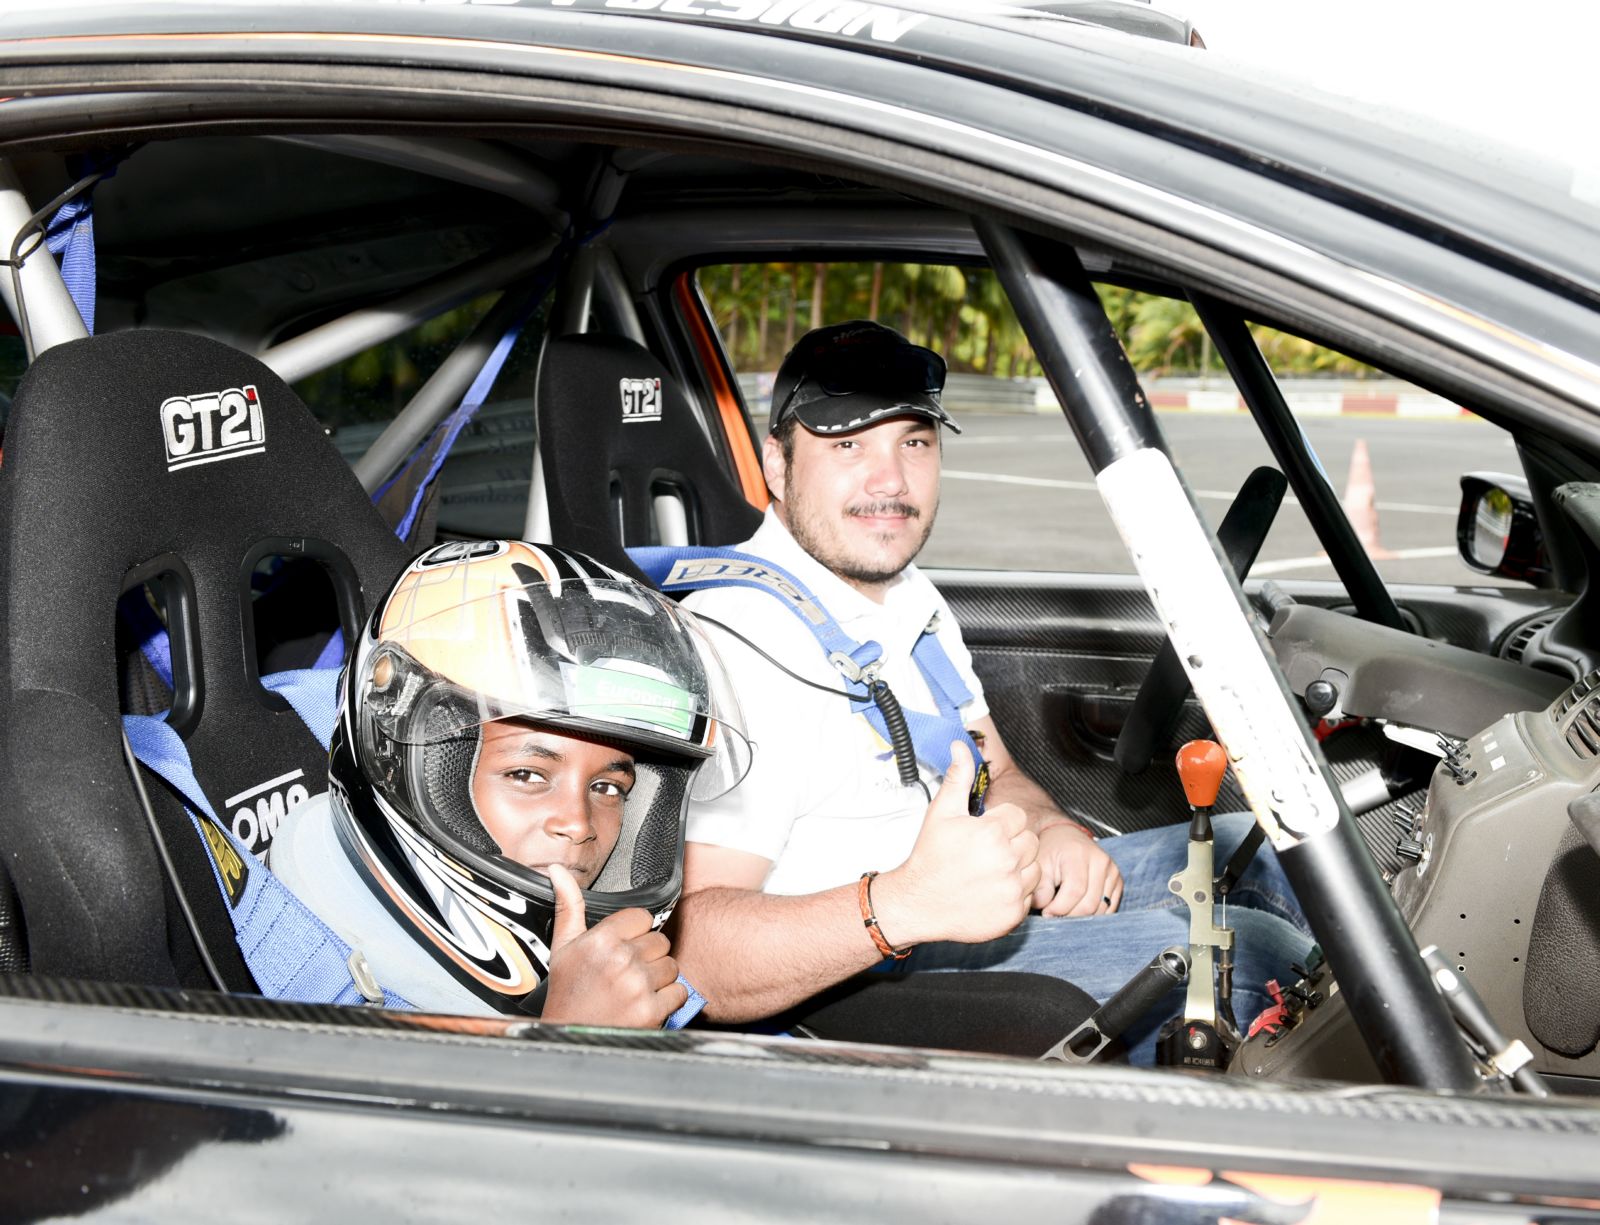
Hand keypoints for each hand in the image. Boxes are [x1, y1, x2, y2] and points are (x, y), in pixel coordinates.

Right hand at [539, 863, 688, 1027]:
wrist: (569, 1039)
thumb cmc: (566, 994)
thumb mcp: (562, 947)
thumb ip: (568, 905)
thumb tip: (557, 871)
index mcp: (600, 939)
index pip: (643, 917)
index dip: (635, 932)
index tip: (623, 946)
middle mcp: (620, 959)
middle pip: (660, 941)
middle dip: (648, 956)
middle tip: (627, 971)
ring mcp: (637, 986)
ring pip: (671, 966)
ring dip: (659, 978)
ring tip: (634, 988)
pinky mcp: (651, 1011)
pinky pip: (679, 992)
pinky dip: (668, 1000)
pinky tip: (644, 1004)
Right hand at [874, 740, 1040, 947]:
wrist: (918, 903)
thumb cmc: (930, 857)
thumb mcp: (941, 813)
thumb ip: (958, 777)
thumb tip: (961, 747)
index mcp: (992, 832)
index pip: (1017, 816)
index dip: (1000, 822)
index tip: (983, 832)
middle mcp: (1007, 860)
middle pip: (1029, 841)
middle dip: (1012, 843)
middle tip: (986, 852)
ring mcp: (1012, 888)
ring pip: (1034, 867)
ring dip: (1018, 867)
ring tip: (990, 871)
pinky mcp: (1014, 912)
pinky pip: (1029, 895)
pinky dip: (1015, 892)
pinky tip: (992, 890)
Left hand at [1032, 822, 1122, 916]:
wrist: (1066, 838)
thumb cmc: (1051, 851)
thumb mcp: (1039, 865)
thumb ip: (1040, 888)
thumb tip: (1047, 911)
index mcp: (1079, 854)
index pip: (1075, 891)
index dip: (1059, 908)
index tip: (1046, 912)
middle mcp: (1101, 861)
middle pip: (1089, 904)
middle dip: (1069, 916)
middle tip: (1054, 915)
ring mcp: (1113, 871)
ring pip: (1100, 910)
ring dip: (1080, 917)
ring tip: (1064, 910)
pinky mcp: (1118, 881)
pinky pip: (1109, 908)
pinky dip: (1093, 915)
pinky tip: (1078, 908)